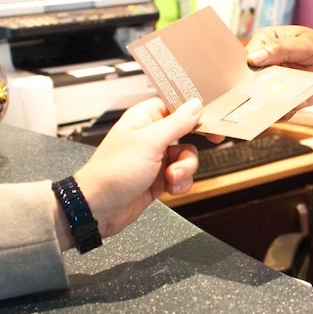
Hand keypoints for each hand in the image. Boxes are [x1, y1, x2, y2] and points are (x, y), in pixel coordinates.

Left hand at [58, 97, 201, 247]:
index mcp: (145, 117)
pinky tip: (170, 189)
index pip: (176, 105)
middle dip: (194, 144)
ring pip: (187, 156)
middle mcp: (151, 135)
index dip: (195, 111)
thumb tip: (194, 105)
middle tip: (213, 141)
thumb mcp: (150, 142)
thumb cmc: (114, 171)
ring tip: (171, 177)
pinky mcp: (159, 177)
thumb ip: (176, 123)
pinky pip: (181, 175)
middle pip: (187, 131)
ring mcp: (155, 157)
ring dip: (185, 168)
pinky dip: (180, 182)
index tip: (212, 118)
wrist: (99, 208)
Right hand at [245, 25, 312, 107]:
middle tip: (259, 95)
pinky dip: (277, 113)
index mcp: (267, 40)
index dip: (246, 67)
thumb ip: (281, 49)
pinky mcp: (281, 97)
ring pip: (258, 96)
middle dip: (252, 89)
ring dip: (262, 103)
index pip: (247, 54)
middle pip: (248, 77)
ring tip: (271, 106)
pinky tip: (286, 110)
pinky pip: (272, 109)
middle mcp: (266, 61)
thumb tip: (254, 57)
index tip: (250, 78)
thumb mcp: (307, 46)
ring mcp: (273, 81)